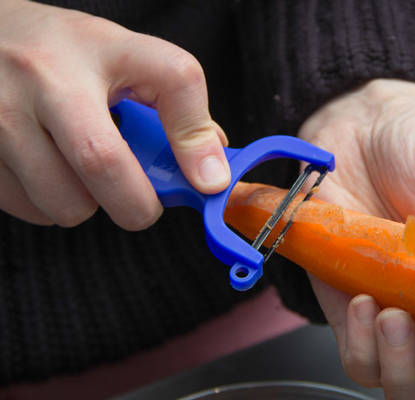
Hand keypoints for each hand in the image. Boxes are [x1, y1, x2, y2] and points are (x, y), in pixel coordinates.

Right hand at [0, 0, 229, 229]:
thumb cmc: (66, 54)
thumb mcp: (125, 58)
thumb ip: (174, 107)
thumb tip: (208, 171)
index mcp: (102, 48)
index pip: (173, 78)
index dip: (195, 139)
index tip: (207, 180)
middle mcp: (45, 75)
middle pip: (103, 162)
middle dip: (136, 205)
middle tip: (141, 203)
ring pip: (65, 201)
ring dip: (87, 205)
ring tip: (82, 174)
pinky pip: (28, 208)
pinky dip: (49, 205)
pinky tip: (48, 171)